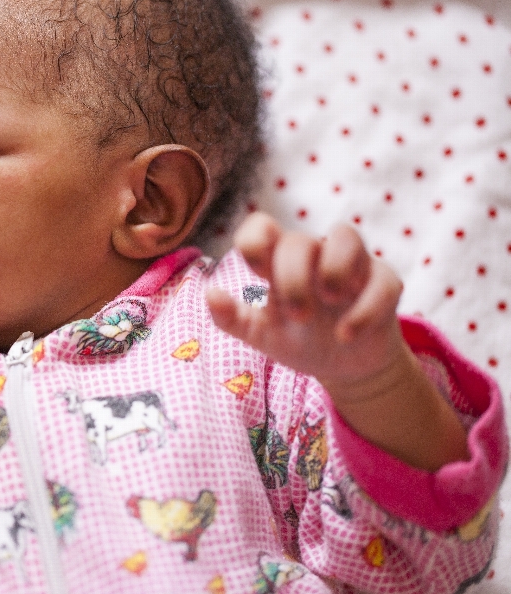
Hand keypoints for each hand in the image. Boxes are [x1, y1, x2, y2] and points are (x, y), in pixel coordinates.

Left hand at [207, 212, 468, 469]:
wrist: (341, 367)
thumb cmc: (297, 339)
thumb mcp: (260, 334)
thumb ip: (231, 318)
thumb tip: (209, 294)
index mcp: (278, 262)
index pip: (262, 226)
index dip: (254, 239)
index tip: (255, 271)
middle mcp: (314, 255)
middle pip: (299, 241)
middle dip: (293, 279)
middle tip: (297, 316)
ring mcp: (351, 266)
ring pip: (346, 235)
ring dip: (334, 269)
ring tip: (328, 302)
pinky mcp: (383, 284)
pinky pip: (382, 279)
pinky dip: (364, 308)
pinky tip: (346, 334)